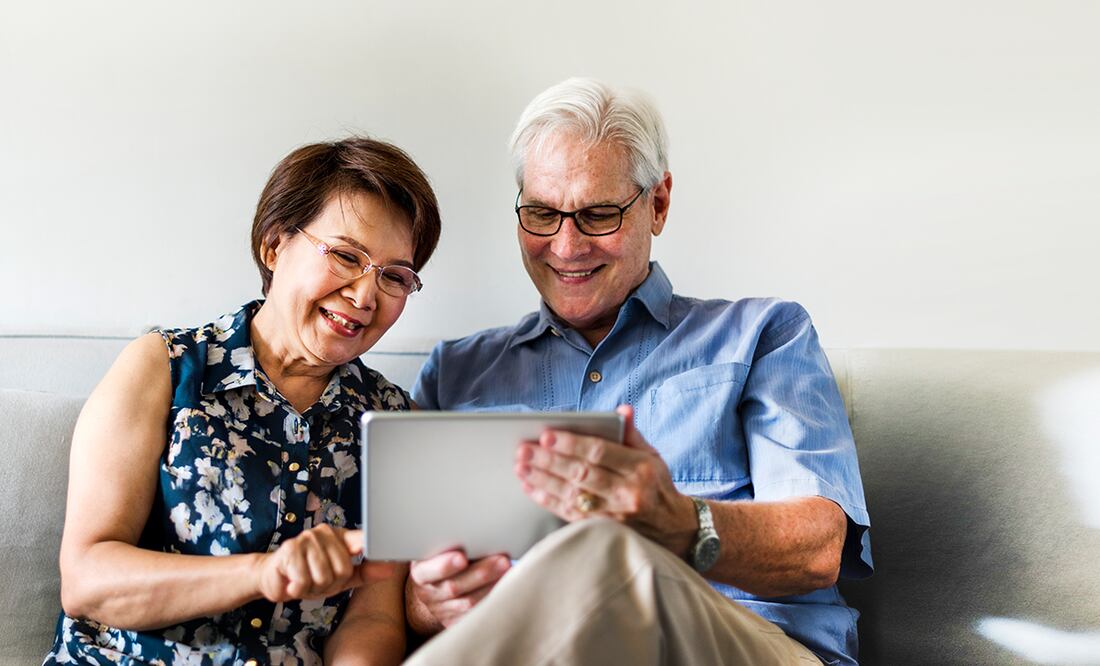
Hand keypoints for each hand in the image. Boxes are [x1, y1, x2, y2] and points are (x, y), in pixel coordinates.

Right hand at [256, 524, 395, 601]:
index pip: (364, 539)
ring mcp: (307, 539)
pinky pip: (305, 580)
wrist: (273, 578)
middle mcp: (325, 532)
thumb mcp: (341, 578)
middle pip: (343, 570)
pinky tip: (292, 581)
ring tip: (304, 580)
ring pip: (324, 577)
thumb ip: (366, 572)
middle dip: (329, 584)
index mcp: (341, 537)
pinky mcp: (289, 550)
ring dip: (312, 587)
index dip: (377, 543)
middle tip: (316, 581)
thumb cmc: (309, 575)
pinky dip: (298, 588)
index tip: (395, 548)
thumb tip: (391, 568)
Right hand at [407, 550, 510, 632]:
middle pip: (454, 587)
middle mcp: (429, 594)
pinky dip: (492, 601)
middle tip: (503, 560)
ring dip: (491, 587)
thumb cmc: (441, 559)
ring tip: (509, 572)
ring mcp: (442, 611)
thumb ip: (452, 544)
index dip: (444, 565)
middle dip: (481, 573)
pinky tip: (506, 589)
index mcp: (421, 573)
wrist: (434, 588)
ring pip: (467, 603)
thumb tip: (478, 532)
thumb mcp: (438, 550)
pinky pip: (475, 615)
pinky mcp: (456, 622)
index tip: (461, 557)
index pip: (428, 571)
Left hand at [514, 405, 696, 554]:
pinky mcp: (603, 531)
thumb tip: (621, 410)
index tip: (546, 436)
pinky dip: (548, 500)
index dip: (571, 444)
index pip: (600, 453)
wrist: (674, 529)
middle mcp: (627, 492)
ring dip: (543, 480)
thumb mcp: (652, 456)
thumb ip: (632, 434)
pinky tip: (531, 488)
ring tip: (521, 467)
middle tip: (524, 450)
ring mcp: (615, 516)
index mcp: (640, 468)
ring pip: (572, 495)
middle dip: (549, 461)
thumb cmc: (657, 485)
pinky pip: (570, 514)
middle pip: (581, 474)